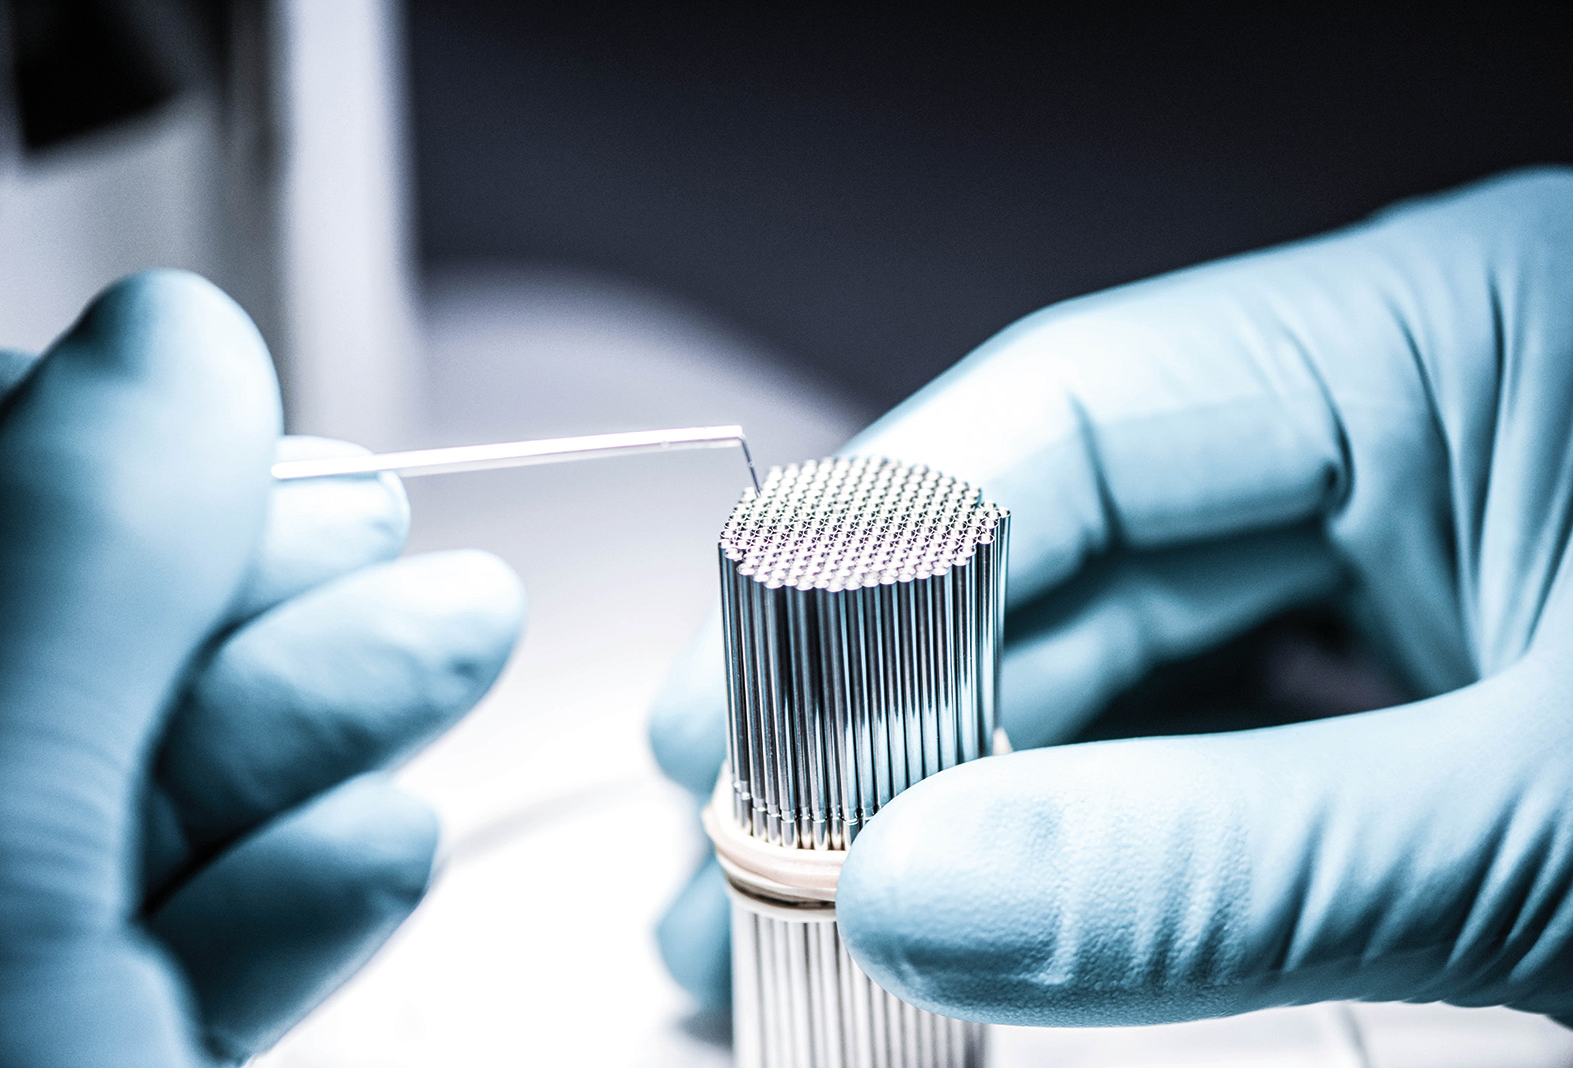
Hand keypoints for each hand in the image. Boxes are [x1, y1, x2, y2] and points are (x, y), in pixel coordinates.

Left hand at [0, 272, 522, 1063]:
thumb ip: (75, 572)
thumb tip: (176, 345)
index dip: (73, 436)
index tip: (211, 404)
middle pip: (73, 654)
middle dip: (252, 577)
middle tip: (374, 519)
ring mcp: (14, 971)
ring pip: (161, 802)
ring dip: (332, 716)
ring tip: (461, 638)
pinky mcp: (120, 1055)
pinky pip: (201, 947)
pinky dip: (311, 888)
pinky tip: (386, 842)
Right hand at [649, 167, 1572, 1024]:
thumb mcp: (1542, 826)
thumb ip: (1230, 862)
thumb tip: (928, 895)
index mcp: (1454, 341)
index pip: (1076, 414)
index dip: (870, 562)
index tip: (733, 707)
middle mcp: (1403, 424)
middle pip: (1064, 552)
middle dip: (895, 725)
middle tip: (748, 857)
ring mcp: (1399, 554)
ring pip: (1115, 661)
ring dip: (969, 803)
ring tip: (825, 921)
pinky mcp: (1399, 675)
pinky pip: (1198, 735)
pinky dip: (1090, 838)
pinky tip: (981, 911)